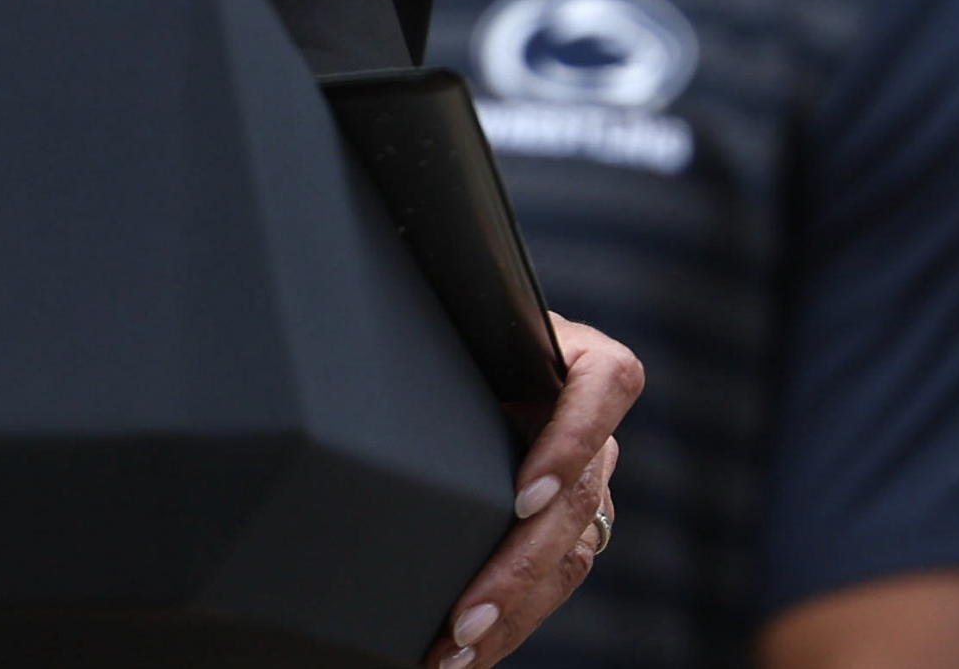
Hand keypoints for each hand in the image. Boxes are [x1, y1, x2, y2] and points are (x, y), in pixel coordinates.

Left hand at [431, 314, 641, 668]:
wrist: (461, 358)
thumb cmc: (451, 331)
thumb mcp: (452, 322)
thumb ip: (430, 325)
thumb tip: (352, 329)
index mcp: (579, 358)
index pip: (606, 386)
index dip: (571, 443)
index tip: (523, 497)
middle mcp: (594, 428)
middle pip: (579, 499)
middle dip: (519, 568)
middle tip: (463, 620)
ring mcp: (587, 485)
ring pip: (569, 557)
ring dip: (512, 613)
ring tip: (453, 654)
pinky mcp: (565, 532)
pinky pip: (548, 585)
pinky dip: (508, 623)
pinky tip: (465, 654)